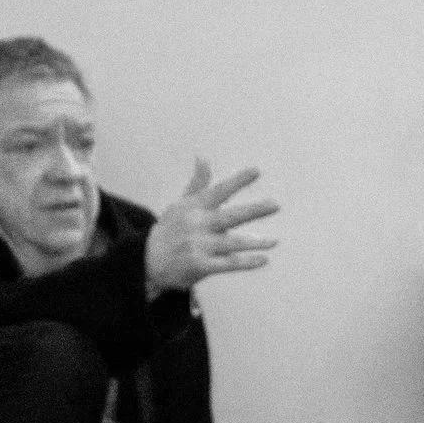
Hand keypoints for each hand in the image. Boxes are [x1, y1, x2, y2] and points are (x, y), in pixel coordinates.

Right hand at [146, 159, 280, 291]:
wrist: (147, 260)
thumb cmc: (171, 229)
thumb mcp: (181, 204)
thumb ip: (198, 184)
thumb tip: (202, 157)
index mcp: (195, 207)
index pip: (219, 191)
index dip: (237, 181)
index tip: (257, 170)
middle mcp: (197, 224)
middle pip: (229, 216)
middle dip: (253, 210)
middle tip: (276, 204)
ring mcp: (198, 246)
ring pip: (231, 243)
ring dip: (254, 242)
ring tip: (274, 241)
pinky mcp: (199, 265)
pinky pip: (227, 264)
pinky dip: (246, 263)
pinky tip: (263, 260)